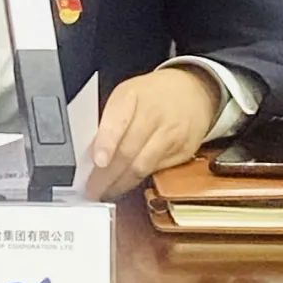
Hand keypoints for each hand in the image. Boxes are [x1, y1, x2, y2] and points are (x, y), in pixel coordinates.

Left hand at [86, 67, 220, 200]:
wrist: (191, 90)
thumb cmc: (151, 95)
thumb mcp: (126, 94)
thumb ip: (110, 120)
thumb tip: (91, 151)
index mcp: (132, 95)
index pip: (118, 120)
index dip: (107, 142)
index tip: (98, 161)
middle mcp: (154, 113)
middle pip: (128, 150)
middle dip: (106, 175)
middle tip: (91, 189)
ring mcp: (171, 133)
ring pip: (142, 166)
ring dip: (121, 183)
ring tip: (105, 191)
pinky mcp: (183, 150)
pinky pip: (156, 171)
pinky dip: (138, 181)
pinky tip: (126, 184)